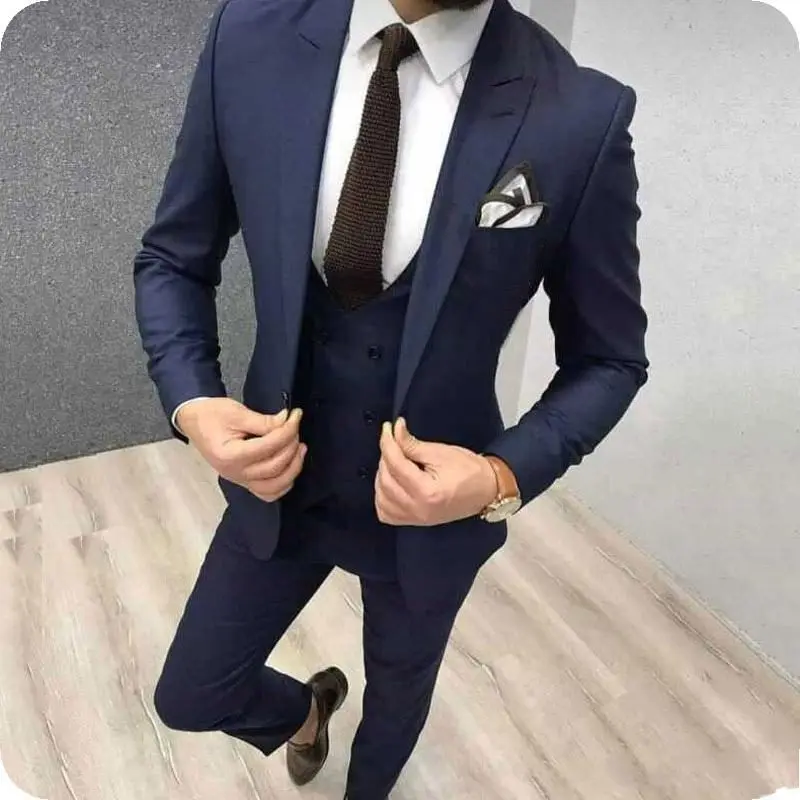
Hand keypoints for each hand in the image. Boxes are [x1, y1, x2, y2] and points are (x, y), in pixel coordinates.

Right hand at [176, 398, 306, 502]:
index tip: (295, 415)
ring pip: (274, 487)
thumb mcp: (237, 412)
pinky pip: (268, 493)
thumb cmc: (212, 414)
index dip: (287, 430)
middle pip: (274, 467)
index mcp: (230, 455)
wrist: (194, 421)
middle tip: (296, 428)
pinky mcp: (244, 481)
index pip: (268, 447)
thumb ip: (264, 421)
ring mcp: (239, 480)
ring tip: (300, 448)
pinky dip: (284, 484)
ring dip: (293, 468)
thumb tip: (287, 421)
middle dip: (291, 446)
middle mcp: (234, 473)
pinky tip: (291, 466)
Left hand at [375, 417, 497, 526]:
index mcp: (426, 492)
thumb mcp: (440, 452)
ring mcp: (416, 518)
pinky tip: (390, 483)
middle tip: (394, 441)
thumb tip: (395, 431)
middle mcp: (418, 509)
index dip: (388, 442)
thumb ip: (412, 444)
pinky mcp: (415, 521)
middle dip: (385, 457)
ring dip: (382, 476)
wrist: (487, 490)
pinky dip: (383, 498)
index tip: (388, 428)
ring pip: (381, 498)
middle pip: (385, 480)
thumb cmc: (470, 471)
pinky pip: (386, 513)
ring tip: (394, 461)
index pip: (395, 464)